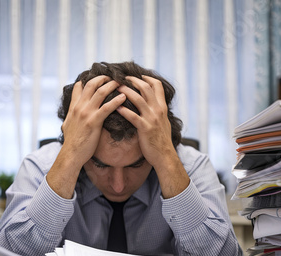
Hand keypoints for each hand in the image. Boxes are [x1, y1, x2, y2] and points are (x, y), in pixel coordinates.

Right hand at [47, 76, 124, 198]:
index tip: (101, 76)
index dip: (90, 79)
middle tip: (114, 76)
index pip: (80, 87)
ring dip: (112, 85)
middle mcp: (79, 107)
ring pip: (100, 92)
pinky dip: (116, 100)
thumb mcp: (68, 124)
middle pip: (92, 85)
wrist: (71, 154)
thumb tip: (72, 111)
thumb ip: (71, 114)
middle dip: (104, 78)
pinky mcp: (93, 121)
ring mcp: (86, 113)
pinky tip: (124, 97)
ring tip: (122, 82)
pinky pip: (107, 107)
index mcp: (74, 107)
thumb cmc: (72, 142)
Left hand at [116, 75, 189, 197]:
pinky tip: (115, 107)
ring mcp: (152, 119)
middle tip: (122, 78)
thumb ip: (158, 111)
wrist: (165, 155)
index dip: (146, 78)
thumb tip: (151, 103)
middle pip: (146, 88)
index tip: (137, 75)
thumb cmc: (161, 140)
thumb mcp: (163, 122)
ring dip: (125, 91)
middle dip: (133, 80)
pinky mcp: (145, 128)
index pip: (157, 85)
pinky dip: (123, 110)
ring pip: (138, 99)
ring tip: (115, 87)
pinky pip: (133, 116)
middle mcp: (158, 110)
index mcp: (162, 107)